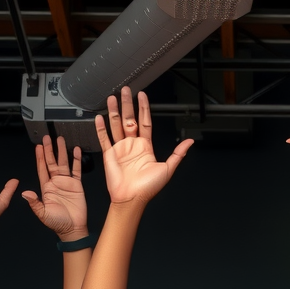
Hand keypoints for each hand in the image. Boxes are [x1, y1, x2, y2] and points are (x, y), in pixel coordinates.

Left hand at [21, 136, 87, 240]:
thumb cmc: (58, 223)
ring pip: (63, 163)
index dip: (39, 157)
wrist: (72, 229)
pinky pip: (77, 170)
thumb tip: (25, 193)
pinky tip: (76, 151)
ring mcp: (66, 183)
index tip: (38, 147)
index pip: (41, 168)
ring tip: (61, 140)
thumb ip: (34, 203)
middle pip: (51, 162)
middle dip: (49, 150)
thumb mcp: (43, 214)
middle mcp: (55, 183)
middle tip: (47, 138)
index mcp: (46, 188)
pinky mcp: (77, 185)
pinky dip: (77, 160)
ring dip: (62, 151)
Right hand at [96, 88, 192, 205]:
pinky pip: (104, 138)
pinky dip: (101, 128)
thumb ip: (178, 154)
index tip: (142, 95)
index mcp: (145, 147)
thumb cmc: (148, 188)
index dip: (144, 108)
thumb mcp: (168, 169)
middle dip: (128, 104)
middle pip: (129, 119)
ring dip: (114, 111)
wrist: (132, 198)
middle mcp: (132, 145)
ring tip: (112, 98)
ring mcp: (120, 149)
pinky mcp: (109, 154)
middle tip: (125, 90)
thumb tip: (189, 142)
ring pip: (116, 125)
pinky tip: (99, 118)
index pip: (145, 121)